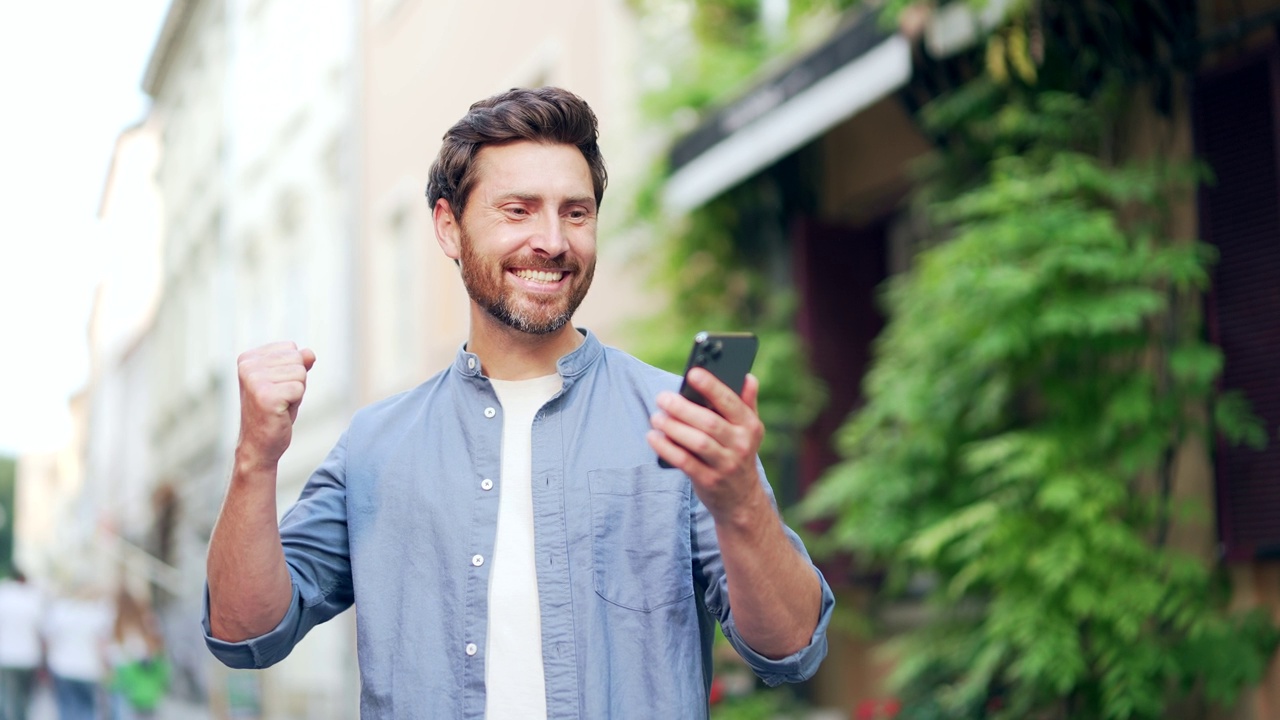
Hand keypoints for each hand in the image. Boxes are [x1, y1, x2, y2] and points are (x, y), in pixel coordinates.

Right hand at [236, 341, 315, 471]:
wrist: (259, 444)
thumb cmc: (274, 411)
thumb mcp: (286, 381)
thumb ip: (298, 363)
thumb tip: (310, 352)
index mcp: (248, 358)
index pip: (291, 348)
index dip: (292, 370)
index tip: (276, 387)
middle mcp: (247, 366)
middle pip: (297, 359)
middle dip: (296, 381)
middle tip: (280, 398)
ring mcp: (254, 380)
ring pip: (300, 373)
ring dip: (296, 392)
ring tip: (280, 405)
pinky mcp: (265, 396)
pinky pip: (299, 389)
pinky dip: (296, 402)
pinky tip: (280, 412)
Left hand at [648, 369, 766, 521]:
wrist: (741, 499)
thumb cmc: (738, 454)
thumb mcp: (749, 430)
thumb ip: (746, 403)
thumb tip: (747, 376)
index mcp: (750, 426)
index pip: (730, 402)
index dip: (712, 387)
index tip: (692, 373)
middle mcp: (741, 445)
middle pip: (709, 422)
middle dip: (683, 408)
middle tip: (662, 398)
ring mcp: (726, 465)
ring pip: (697, 442)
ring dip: (673, 428)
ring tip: (656, 417)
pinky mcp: (709, 481)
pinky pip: (685, 462)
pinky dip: (667, 449)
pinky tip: (654, 438)